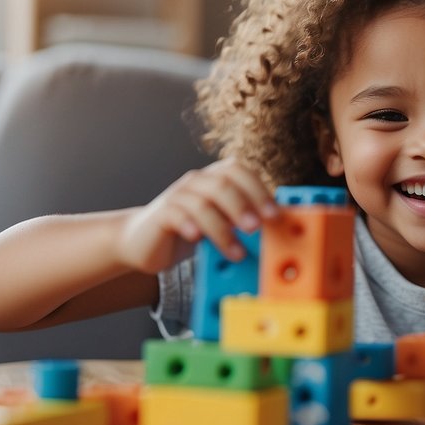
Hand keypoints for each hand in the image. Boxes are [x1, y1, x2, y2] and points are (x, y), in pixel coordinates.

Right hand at [116, 158, 277, 273]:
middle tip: (257, 228)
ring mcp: (178, 195)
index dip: (258, 190)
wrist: (144, 241)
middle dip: (244, 206)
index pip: (240, 171)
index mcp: (216, 179)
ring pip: (203, 203)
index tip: (274, 215)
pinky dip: (191, 226)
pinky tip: (198, 240)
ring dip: (223, 229)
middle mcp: (197, 181)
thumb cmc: (190, 232)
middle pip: (223, 184)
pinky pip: (178, 214)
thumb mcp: (222, 225)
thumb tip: (281, 230)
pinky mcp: (162, 213)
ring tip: (236, 253)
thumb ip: (245, 222)